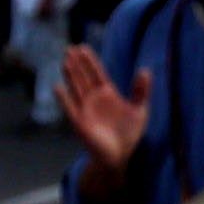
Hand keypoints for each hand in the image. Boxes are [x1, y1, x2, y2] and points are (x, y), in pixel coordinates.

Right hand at [62, 52, 152, 175]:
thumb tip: (145, 69)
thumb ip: (141, 91)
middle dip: (77, 63)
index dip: (90, 61)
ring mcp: (85, 109)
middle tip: (70, 48)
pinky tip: (58, 86)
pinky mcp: (80, 122)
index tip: (83, 47)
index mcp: (107, 93)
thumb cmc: (129, 134)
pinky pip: (70, 108)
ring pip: (76, 88)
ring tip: (66, 61)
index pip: (97, 73)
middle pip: (84, 77)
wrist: (120, 156)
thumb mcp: (140, 110)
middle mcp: (94, 99)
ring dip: (71, 75)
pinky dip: (63, 98)